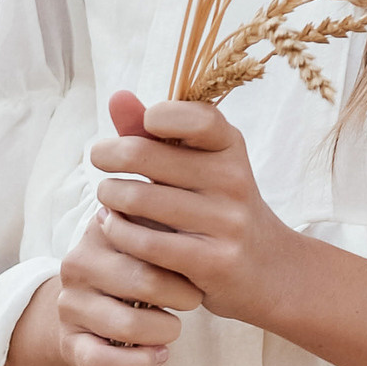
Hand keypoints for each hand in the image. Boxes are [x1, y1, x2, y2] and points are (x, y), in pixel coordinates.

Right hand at [3, 94, 204, 365]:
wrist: (102, 305)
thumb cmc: (144, 244)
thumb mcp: (148, 197)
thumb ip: (145, 146)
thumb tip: (124, 93)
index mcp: (99, 225)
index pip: (132, 225)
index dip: (168, 238)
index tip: (195, 242)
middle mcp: (77, 263)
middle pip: (136, 275)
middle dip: (176, 285)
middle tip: (198, 285)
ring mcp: (74, 308)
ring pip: (124, 321)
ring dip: (162, 324)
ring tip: (182, 318)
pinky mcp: (77, 348)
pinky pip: (105, 360)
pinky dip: (138, 361)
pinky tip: (163, 355)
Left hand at [89, 89, 298, 328]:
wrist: (268, 269)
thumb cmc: (219, 208)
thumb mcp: (199, 165)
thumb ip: (156, 135)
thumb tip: (116, 96)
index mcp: (231, 147)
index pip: (198, 118)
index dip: (163, 115)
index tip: (144, 124)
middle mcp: (234, 180)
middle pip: (147, 155)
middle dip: (110, 154)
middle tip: (99, 159)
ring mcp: (227, 222)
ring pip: (140, 199)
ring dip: (109, 196)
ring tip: (106, 197)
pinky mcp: (214, 261)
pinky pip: (147, 243)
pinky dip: (118, 232)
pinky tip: (111, 226)